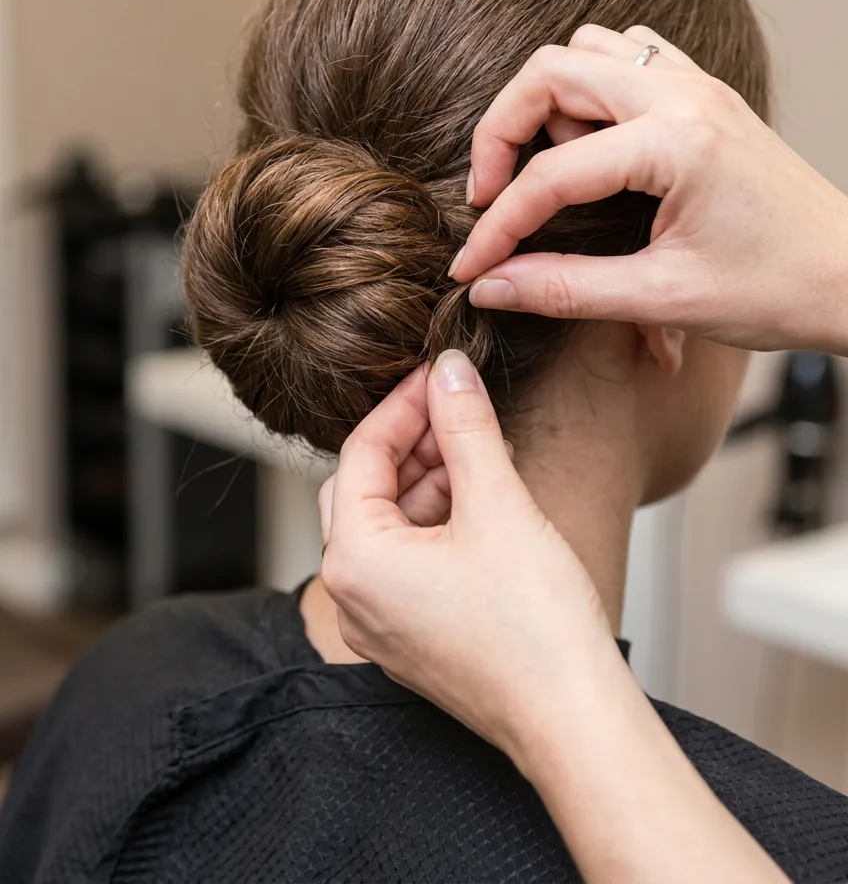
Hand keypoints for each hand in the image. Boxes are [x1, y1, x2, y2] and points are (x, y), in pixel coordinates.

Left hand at [320, 351, 789, 883]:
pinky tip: (483, 497)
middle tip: (456, 406)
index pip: (360, 453)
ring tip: (480, 449)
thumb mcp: (497, 503)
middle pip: (363, 487)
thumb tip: (449, 370)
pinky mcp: (413, 637)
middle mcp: (353, 595)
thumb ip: (465, 427)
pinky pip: (408, 560)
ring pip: (387, 523)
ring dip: (428, 479)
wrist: (573, 718)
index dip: (403, 403)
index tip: (440, 373)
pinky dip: (438, 520)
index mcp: (355, 560)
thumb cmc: (534, 628)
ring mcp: (381, 622)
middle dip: (410, 440)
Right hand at [452, 25, 847, 355]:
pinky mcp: (705, 92)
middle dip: (501, 133)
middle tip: (492, 197)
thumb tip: (489, 286)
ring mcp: (698, 83)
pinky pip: (630, 53)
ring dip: (550, 101)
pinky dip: (594, 87)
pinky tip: (597, 146)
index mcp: (675, 143)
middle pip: (548, 70)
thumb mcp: (663, 298)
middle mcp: (684, 93)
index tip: (471, 266)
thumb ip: (564, 290)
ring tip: (556, 171)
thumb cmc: (778, 290)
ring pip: (587, 48)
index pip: (550, 175)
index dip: (498, 226)